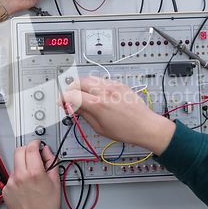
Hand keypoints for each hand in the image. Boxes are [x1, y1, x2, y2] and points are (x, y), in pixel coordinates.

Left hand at [2, 140, 59, 208]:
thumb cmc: (47, 206)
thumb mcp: (55, 182)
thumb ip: (51, 162)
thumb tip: (47, 151)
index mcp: (34, 173)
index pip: (31, 148)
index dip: (35, 142)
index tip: (37, 143)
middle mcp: (21, 177)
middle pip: (18, 151)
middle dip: (26, 149)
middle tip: (32, 154)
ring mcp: (11, 183)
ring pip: (15, 164)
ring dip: (22, 165)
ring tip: (31, 177)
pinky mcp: (6, 190)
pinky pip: (11, 177)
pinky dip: (18, 177)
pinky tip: (25, 186)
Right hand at [56, 76, 175, 154]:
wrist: (145, 125)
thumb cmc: (126, 130)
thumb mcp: (100, 128)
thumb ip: (84, 114)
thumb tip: (74, 107)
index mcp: (97, 104)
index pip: (72, 95)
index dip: (63, 99)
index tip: (62, 103)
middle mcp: (104, 92)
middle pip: (78, 82)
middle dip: (71, 90)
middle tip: (71, 99)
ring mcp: (112, 86)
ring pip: (90, 78)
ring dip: (83, 85)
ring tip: (84, 95)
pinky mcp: (119, 84)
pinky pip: (102, 79)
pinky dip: (95, 85)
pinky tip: (97, 94)